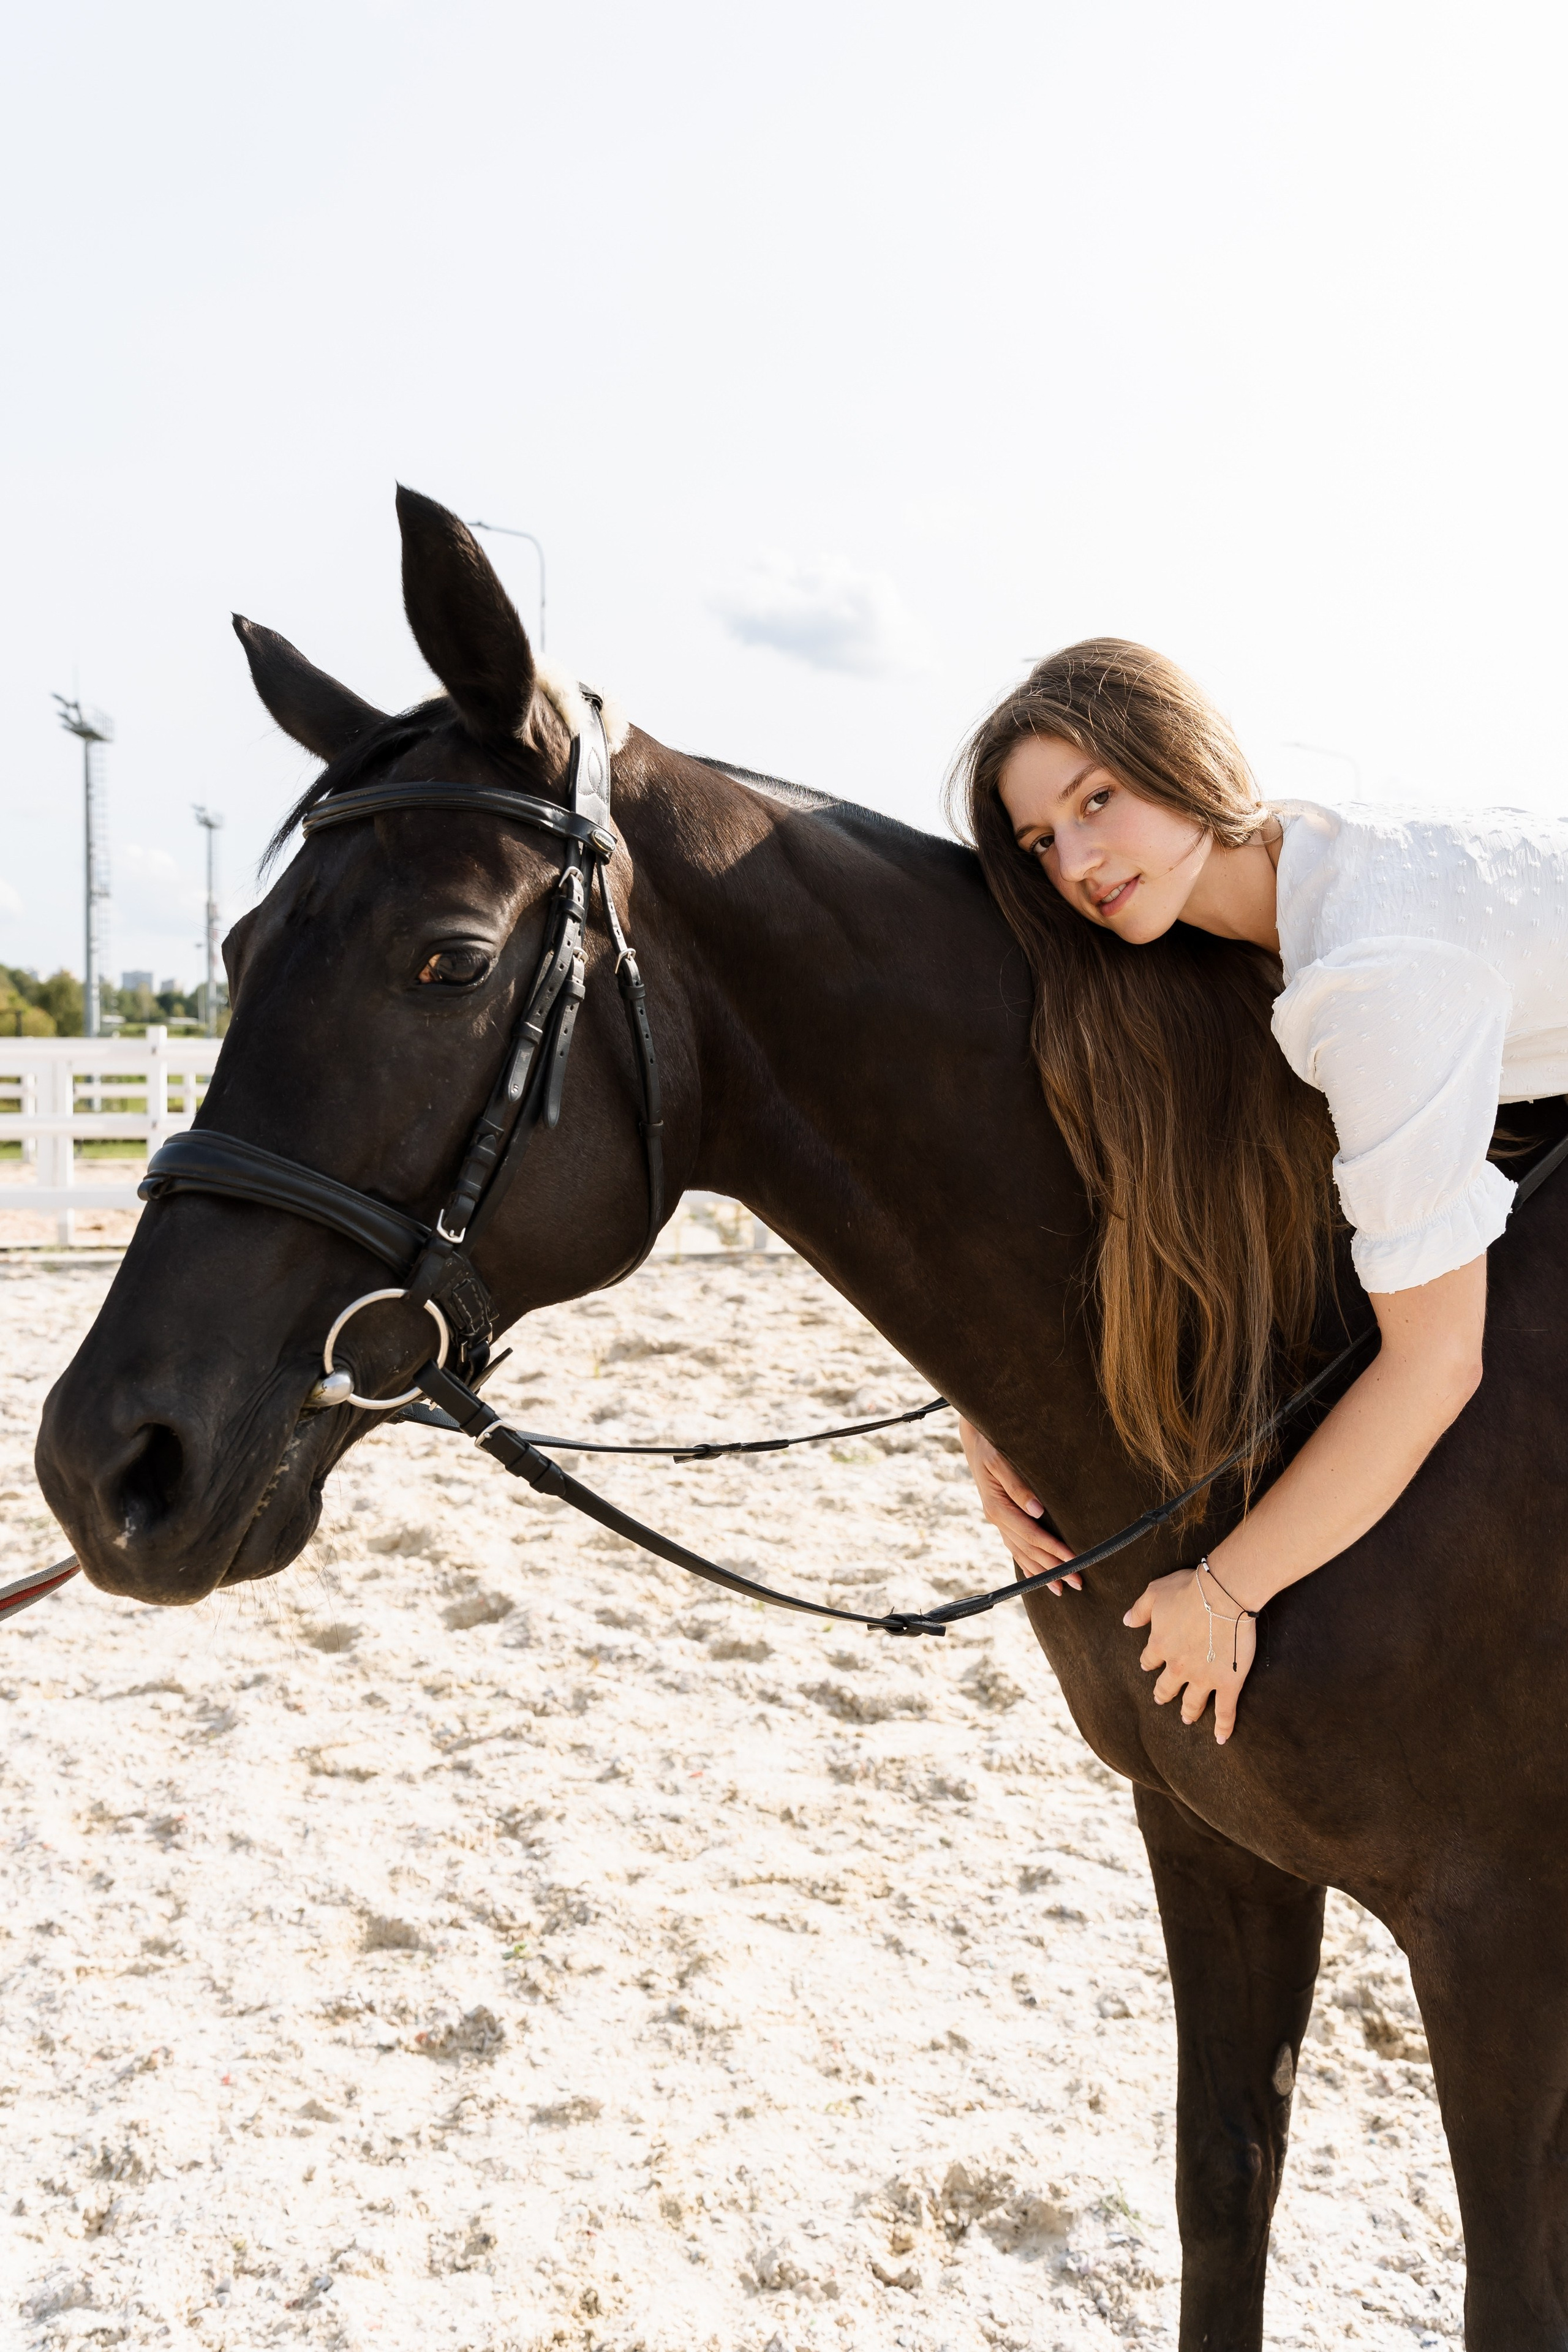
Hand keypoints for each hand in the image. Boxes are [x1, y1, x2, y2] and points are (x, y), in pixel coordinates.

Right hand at [957, 1418, 1080, 1595]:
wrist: (975, 1438)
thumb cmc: (991, 1444)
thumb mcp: (1000, 1460)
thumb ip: (1017, 1485)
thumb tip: (1036, 1510)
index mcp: (998, 1507)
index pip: (1031, 1535)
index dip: (1052, 1549)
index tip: (1074, 1560)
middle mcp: (997, 1518)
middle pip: (1029, 1550)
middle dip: (1053, 1568)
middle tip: (1078, 1583)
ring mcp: (998, 1521)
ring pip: (1022, 1553)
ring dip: (1042, 1572)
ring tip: (1062, 1589)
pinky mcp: (1001, 1518)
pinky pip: (1015, 1547)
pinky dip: (1027, 1564)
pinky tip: (1038, 1575)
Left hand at [1123, 1566, 1255, 1743]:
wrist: (1222, 1596)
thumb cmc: (1189, 1589)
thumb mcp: (1155, 1592)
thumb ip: (1139, 1609)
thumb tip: (1125, 1621)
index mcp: (1160, 1644)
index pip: (1149, 1658)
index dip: (1148, 1662)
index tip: (1148, 1665)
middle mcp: (1178, 1666)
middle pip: (1167, 1686)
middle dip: (1164, 1693)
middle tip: (1162, 1699)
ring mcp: (1203, 1678)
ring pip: (1192, 1702)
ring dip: (1189, 1712)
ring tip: (1187, 1718)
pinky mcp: (1227, 1684)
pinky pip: (1225, 1711)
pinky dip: (1224, 1727)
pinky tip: (1221, 1738)